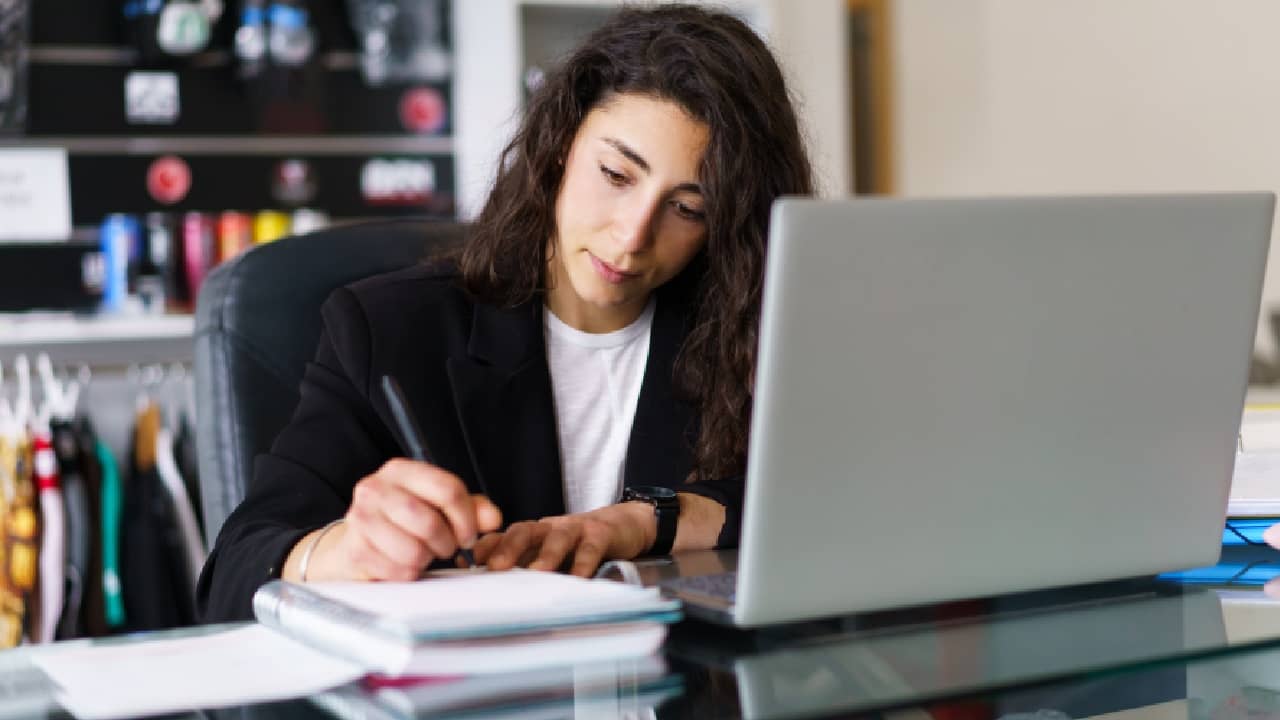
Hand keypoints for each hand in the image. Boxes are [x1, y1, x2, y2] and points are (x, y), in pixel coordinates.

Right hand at [287, 458, 501, 581]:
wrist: (355, 542)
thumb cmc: (402, 522)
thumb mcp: (438, 506)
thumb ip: (471, 508)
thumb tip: (493, 518)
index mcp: (401, 471)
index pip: (447, 489)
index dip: (467, 518)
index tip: (469, 535)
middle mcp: (375, 488)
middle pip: (428, 521)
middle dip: (446, 541)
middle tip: (447, 547)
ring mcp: (360, 518)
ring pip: (413, 550)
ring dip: (426, 559)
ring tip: (423, 553)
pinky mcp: (355, 549)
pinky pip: (398, 570)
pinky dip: (409, 573)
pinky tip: (404, 563)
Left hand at [472, 502, 655, 577]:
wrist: (623, 525)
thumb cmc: (577, 544)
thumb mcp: (546, 553)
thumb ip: (522, 565)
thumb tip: (483, 583)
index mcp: (532, 533)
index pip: (502, 535)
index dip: (484, 546)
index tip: (463, 562)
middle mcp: (549, 527)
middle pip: (523, 531)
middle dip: (507, 548)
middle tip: (494, 568)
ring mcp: (575, 528)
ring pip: (556, 537)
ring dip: (546, 555)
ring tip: (537, 573)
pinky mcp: (601, 534)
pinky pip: (591, 548)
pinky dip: (584, 562)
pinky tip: (579, 578)